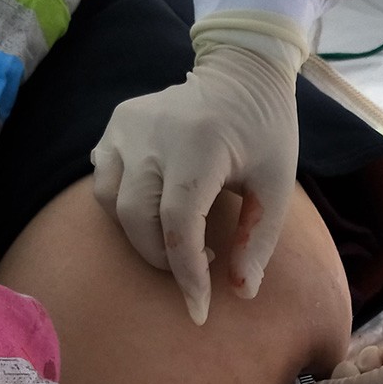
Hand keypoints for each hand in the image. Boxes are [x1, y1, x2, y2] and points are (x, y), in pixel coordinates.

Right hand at [92, 42, 297, 324]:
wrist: (243, 74)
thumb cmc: (266, 131)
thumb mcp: (277, 184)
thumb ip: (258, 239)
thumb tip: (241, 293)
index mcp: (200, 145)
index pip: (179, 224)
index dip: (187, 273)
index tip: (200, 309)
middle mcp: (153, 133)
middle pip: (138, 219)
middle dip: (164, 258)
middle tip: (199, 263)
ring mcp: (127, 125)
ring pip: (112, 202)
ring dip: (141, 234)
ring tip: (180, 235)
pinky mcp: (115, 124)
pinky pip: (105, 179)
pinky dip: (124, 206)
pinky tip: (156, 207)